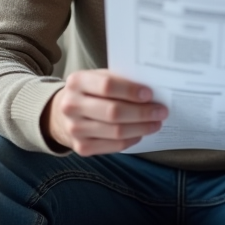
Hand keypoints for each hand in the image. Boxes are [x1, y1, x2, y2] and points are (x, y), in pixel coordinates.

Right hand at [42, 69, 166, 155]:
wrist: (62, 113)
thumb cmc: (91, 92)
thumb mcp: (99, 77)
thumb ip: (120, 80)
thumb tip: (152, 91)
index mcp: (77, 82)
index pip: (107, 86)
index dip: (131, 91)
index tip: (150, 94)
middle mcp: (71, 105)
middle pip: (113, 112)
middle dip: (142, 112)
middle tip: (161, 111)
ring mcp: (74, 128)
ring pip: (116, 131)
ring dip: (141, 128)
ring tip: (156, 123)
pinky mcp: (81, 147)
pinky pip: (113, 146)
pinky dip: (132, 140)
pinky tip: (140, 133)